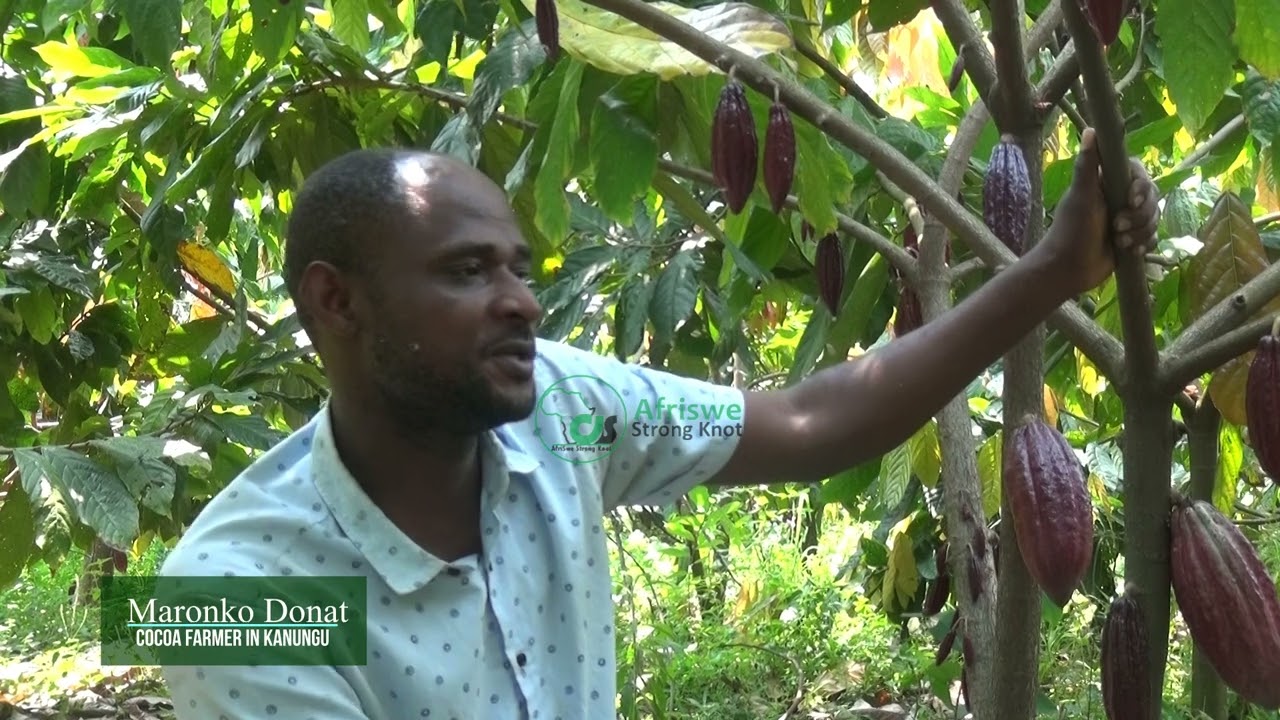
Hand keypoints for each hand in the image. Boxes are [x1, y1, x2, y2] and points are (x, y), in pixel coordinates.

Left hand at [1035, 126, 1159, 295]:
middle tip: (1117, 227)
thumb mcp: (1080, 197)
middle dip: (1139, 216)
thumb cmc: (1071, 231)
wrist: (1067, 269)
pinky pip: (1153, 235)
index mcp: (1106, 183)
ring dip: (1140, 232)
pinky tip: (1131, 252)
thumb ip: (1087, 165)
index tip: (1132, 201)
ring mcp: (1126, 218)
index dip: (1141, 188)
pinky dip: (1144, 244)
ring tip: (1119, 242)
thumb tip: (1091, 130)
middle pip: (1151, 197)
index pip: (1138, 174)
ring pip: (1153, 217)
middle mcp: (1118, 197)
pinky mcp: (1132, 237)